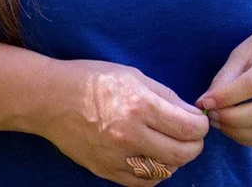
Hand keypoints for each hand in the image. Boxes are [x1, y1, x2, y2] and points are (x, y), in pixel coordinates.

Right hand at [39, 59, 210, 182]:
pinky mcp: (106, 170)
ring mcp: (117, 157)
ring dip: (175, 159)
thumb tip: (191, 114)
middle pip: (182, 154)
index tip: (198, 121)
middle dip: (194, 145)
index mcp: (140, 106)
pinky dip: (155, 172)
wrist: (50, 99)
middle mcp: (130, 135)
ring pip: (165, 171)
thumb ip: (166, 96)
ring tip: (169, 144)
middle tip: (190, 135)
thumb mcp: (133, 75)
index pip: (189, 128)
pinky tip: (152, 157)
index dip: (201, 126)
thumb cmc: (91, 80)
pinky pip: (143, 182)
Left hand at [196, 26, 251, 148]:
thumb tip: (205, 103)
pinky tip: (235, 129)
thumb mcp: (246, 50)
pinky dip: (250, 139)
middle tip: (211, 116)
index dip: (226, 97)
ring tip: (220, 123)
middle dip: (231, 119)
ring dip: (238, 133)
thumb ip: (226, 76)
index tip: (204, 102)